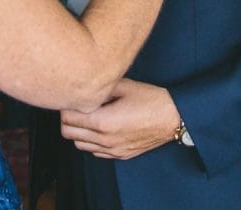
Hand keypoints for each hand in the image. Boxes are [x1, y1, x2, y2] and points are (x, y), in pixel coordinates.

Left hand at [59, 79, 180, 159]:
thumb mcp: (125, 86)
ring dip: (78, 131)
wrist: (174, 118)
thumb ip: (101, 88)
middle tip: (76, 106)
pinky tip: (100, 128)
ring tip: (88, 116)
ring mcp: (112, 150)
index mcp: (103, 121)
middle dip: (67, 119)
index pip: (67, 119)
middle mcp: (105, 139)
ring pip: (79, 145)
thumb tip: (84, 86)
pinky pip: (95, 152)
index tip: (71, 97)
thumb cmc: (152, 100)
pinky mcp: (120, 155)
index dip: (66, 106)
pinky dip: (91, 141)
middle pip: (68, 134)